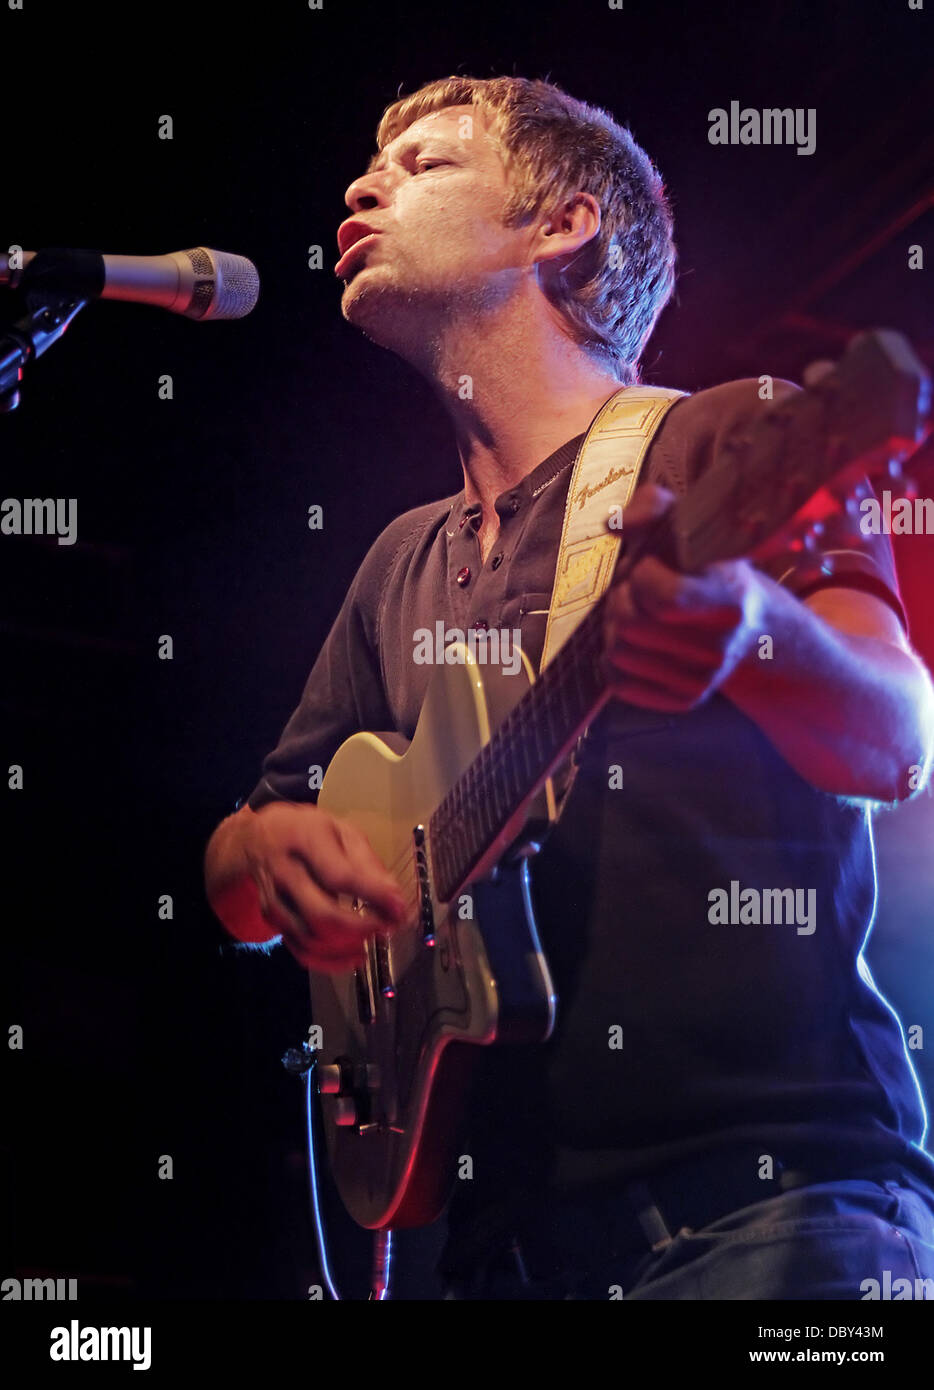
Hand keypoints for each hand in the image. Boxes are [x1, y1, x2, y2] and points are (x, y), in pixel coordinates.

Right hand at [245, 802, 407, 971]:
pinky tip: (353, 956)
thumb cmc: (306, 830)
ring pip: (311, 938)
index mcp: (304, 840)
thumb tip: (392, 895)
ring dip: (348, 947)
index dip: (373, 895)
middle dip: (361, 928)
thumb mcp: (340, 830)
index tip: (399, 906)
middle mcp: (284, 873)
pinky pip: (300, 951)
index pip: (339, 876)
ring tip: (374, 937)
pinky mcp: (272, 920)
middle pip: (321, 914)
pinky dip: (330, 962)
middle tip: (388, 925)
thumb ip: (366, 862)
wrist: (256, 838)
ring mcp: (275, 900)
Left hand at [601, 483, 764, 711]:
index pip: (662, 597)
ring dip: (615, 627)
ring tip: (639, 611)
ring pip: (617, 653)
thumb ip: (652, 506)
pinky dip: (616, 660)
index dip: (643, 574)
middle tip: (638, 588)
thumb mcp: (693, 525)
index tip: (652, 564)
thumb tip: (615, 524)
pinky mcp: (685, 700)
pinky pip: (620, 683)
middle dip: (622, 598)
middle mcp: (719, 647)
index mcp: (729, 599)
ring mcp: (702, 679)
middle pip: (629, 624)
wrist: (756, 629)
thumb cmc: (712, 569)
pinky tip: (639, 640)